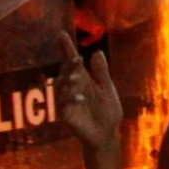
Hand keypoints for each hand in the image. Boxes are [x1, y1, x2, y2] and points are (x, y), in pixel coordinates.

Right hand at [55, 32, 122, 150]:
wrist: (106, 133)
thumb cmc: (107, 110)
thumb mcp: (107, 89)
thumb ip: (101, 73)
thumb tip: (97, 52)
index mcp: (83, 78)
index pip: (72, 61)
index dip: (66, 48)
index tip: (61, 34)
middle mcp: (72, 86)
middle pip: (65, 71)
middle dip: (69, 65)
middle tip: (75, 59)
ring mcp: (66, 99)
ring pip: (62, 85)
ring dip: (69, 80)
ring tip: (77, 78)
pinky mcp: (65, 113)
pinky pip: (64, 103)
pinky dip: (71, 98)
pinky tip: (80, 97)